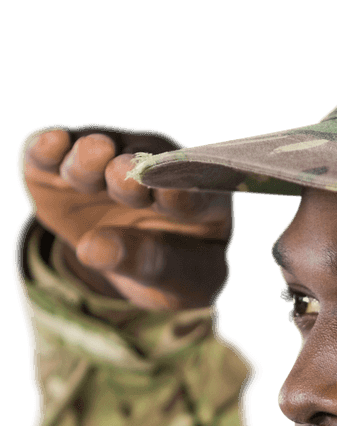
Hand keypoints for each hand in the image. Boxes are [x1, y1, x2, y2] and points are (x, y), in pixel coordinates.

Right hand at [19, 125, 233, 309]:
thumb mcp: (177, 283)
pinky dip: (47, 149)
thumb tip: (94, 249)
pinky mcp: (61, 167)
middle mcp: (154, 166)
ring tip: (93, 158)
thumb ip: (147, 264)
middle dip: (133, 171)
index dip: (181, 192)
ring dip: (91, 158)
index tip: (170, 194)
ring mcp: (107, 161)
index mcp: (200, 197)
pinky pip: (51, 153)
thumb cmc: (172, 273)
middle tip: (124, 176)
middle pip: (144, 163)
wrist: (135, 265)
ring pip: (97, 151)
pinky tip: (52, 143)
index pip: (195, 192)